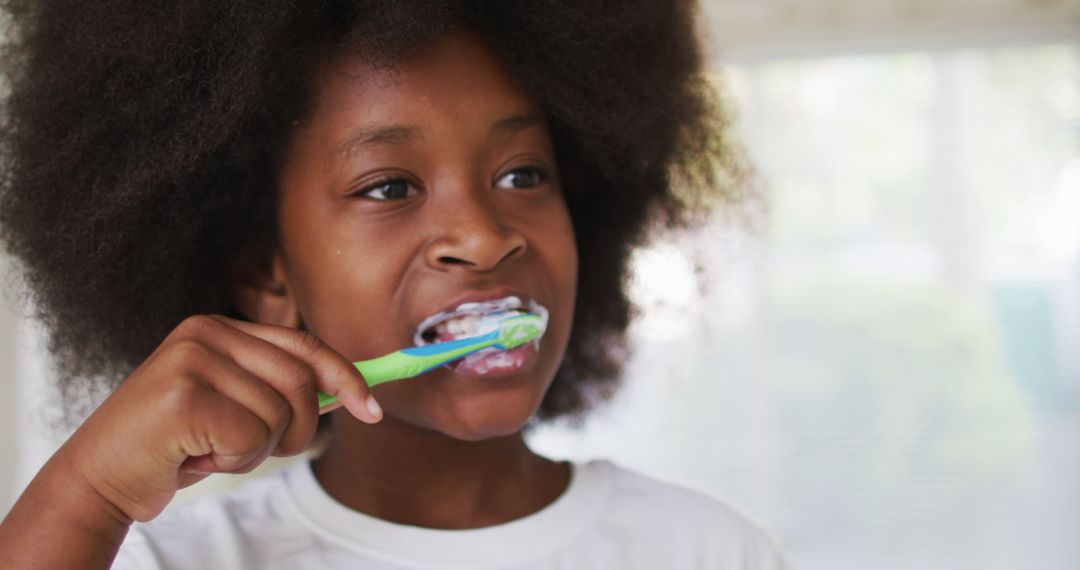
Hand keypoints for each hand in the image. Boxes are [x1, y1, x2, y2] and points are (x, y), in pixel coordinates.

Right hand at [56, 314, 380, 521]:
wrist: (100, 478)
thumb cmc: (174, 445)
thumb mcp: (233, 406)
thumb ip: (279, 389)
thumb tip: (350, 392)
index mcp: (220, 328)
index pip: (304, 345)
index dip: (345, 377)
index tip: (372, 410)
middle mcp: (205, 332)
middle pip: (302, 383)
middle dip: (294, 431)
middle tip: (250, 450)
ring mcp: (191, 359)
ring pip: (279, 415)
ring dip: (254, 451)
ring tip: (209, 449)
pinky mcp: (181, 395)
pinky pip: (251, 438)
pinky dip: (233, 461)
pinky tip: (194, 457)